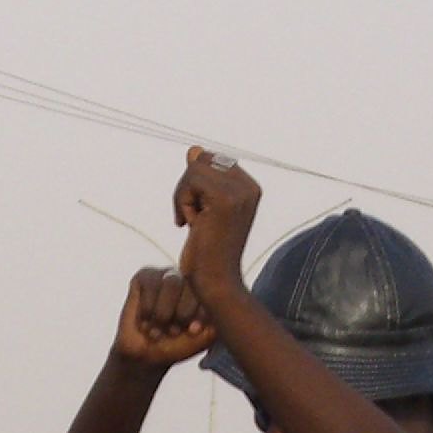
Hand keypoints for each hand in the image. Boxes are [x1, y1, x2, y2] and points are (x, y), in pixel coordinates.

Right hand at [111, 267, 213, 367]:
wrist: (144, 355)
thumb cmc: (175, 347)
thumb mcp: (199, 341)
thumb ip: (213, 328)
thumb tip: (218, 314)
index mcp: (205, 293)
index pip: (208, 291)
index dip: (200, 312)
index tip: (192, 331)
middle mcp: (188, 280)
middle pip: (190, 285)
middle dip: (181, 314)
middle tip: (172, 332)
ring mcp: (167, 276)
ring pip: (172, 283)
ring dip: (163, 313)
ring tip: (157, 330)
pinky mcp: (145, 276)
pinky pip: (150, 284)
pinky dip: (147, 308)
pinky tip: (145, 321)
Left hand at [172, 146, 259, 303]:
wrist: (216, 283)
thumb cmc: (208, 253)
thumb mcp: (204, 208)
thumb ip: (202, 178)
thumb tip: (194, 149)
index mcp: (251, 188)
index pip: (211, 160)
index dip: (196, 184)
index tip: (201, 214)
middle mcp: (250, 187)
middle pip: (202, 159)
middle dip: (188, 187)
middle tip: (194, 219)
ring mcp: (240, 192)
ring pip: (195, 167)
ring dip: (183, 196)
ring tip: (194, 223)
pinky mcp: (225, 199)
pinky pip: (190, 180)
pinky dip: (182, 202)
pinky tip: (192, 225)